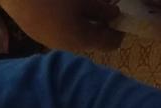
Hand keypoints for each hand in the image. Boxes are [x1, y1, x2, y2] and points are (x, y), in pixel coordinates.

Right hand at [0, 0, 123, 50]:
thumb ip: (100, 8)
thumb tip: (114, 14)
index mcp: (81, 38)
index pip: (110, 43)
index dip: (119, 30)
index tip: (122, 16)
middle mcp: (67, 47)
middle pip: (92, 43)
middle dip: (101, 27)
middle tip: (105, 8)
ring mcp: (51, 42)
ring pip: (76, 39)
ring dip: (85, 26)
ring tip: (85, 7)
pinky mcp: (38, 35)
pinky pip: (61, 34)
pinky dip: (69, 25)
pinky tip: (65, 10)